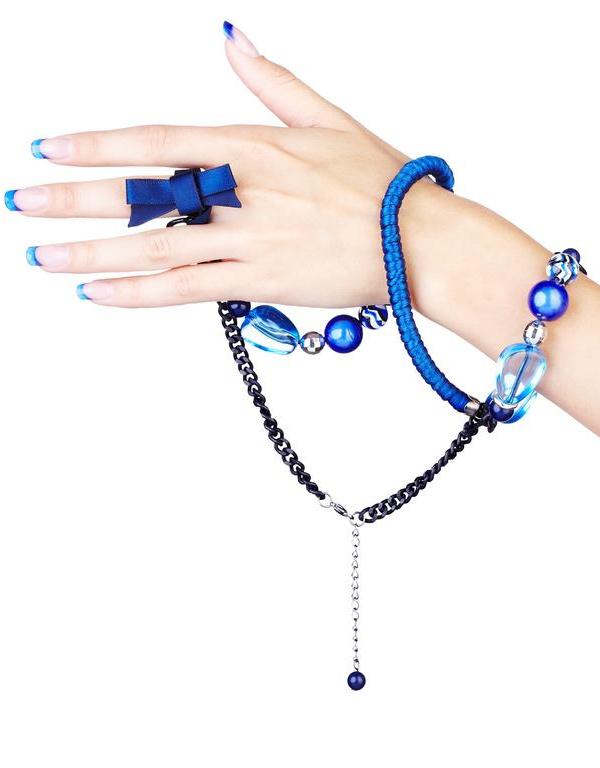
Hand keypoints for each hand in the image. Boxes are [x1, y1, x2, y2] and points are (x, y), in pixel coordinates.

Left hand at [8, 22, 446, 309]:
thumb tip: (234, 41)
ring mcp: (248, 240)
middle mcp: (241, 193)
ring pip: (153, 248)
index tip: (51, 147)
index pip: (157, 140)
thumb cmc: (382, 184)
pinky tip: (98, 294)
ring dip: (92, 251)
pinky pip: (186, 289)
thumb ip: (272, 82)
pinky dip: (139, 294)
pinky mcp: (260, 283)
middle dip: (74, 198)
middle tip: (23, 202)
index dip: (98, 144)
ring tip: (43, 257)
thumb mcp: (327, 119)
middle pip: (143, 195)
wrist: (421, 242)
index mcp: (253, 146)